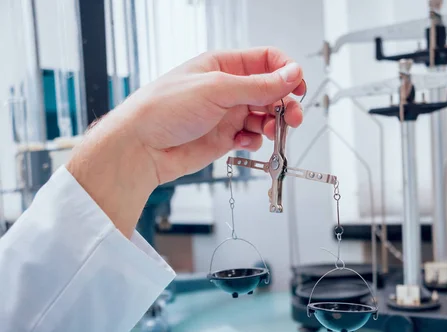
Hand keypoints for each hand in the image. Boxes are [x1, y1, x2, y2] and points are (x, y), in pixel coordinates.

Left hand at [122, 47, 305, 183]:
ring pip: (264, 116)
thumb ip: (258, 85)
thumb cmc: (163, 108)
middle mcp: (227, 88)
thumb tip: (291, 74)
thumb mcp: (216, 89)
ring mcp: (227, 113)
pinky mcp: (225, 137)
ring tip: (268, 133)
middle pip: (271, 91)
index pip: (266, 60)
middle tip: (293, 118)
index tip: (297, 88)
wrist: (142, 147)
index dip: (286, 72)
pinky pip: (252, 137)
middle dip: (284, 104)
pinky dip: (254, 141)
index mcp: (223, 65)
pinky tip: (243, 142)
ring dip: (272, 125)